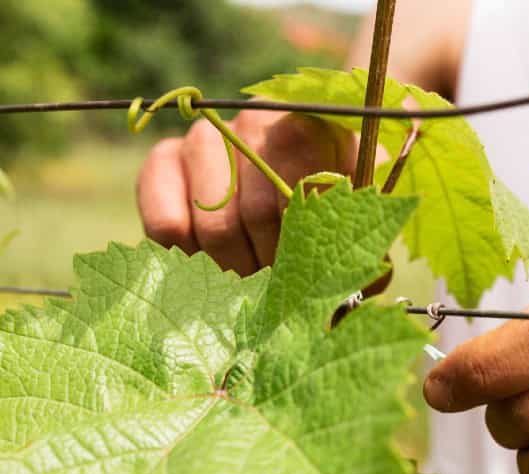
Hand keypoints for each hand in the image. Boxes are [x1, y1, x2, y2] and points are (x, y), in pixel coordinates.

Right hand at [137, 110, 353, 274]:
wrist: (282, 172)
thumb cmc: (331, 204)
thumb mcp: (358, 218)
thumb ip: (361, 246)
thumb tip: (349, 296)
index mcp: (314, 126)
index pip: (302, 192)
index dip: (303, 247)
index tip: (308, 278)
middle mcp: (257, 119)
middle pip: (258, 214)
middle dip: (272, 269)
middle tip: (281, 294)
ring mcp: (206, 136)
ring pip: (215, 225)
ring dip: (236, 272)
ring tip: (252, 287)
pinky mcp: (163, 159)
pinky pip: (168, 225)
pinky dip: (191, 262)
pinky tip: (213, 270)